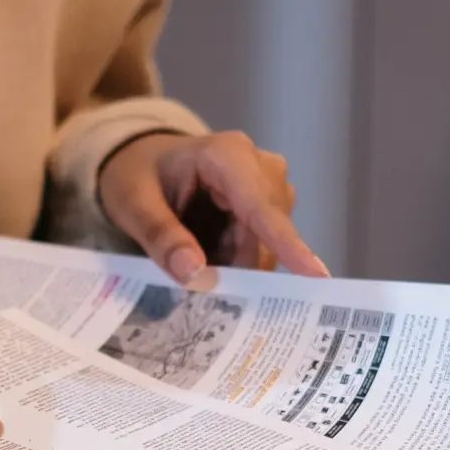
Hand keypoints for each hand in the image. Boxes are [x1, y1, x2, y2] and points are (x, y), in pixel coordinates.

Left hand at [98, 131, 329, 283]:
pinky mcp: (268, 208)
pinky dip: (234, 262)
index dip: (287, 243)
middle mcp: (260, 167)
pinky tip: (209, 262)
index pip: (260, 205)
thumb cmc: (137, 175)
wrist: (143, 163)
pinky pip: (261, 248)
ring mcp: (269, 188)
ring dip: (232, 265)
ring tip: (193, 267)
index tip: (317, 275)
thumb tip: (195, 274)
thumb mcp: (133, 204)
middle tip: (201, 295)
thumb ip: (161, 237)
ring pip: (265, 246)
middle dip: (236, 266)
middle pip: (266, 234)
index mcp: (226, 154)